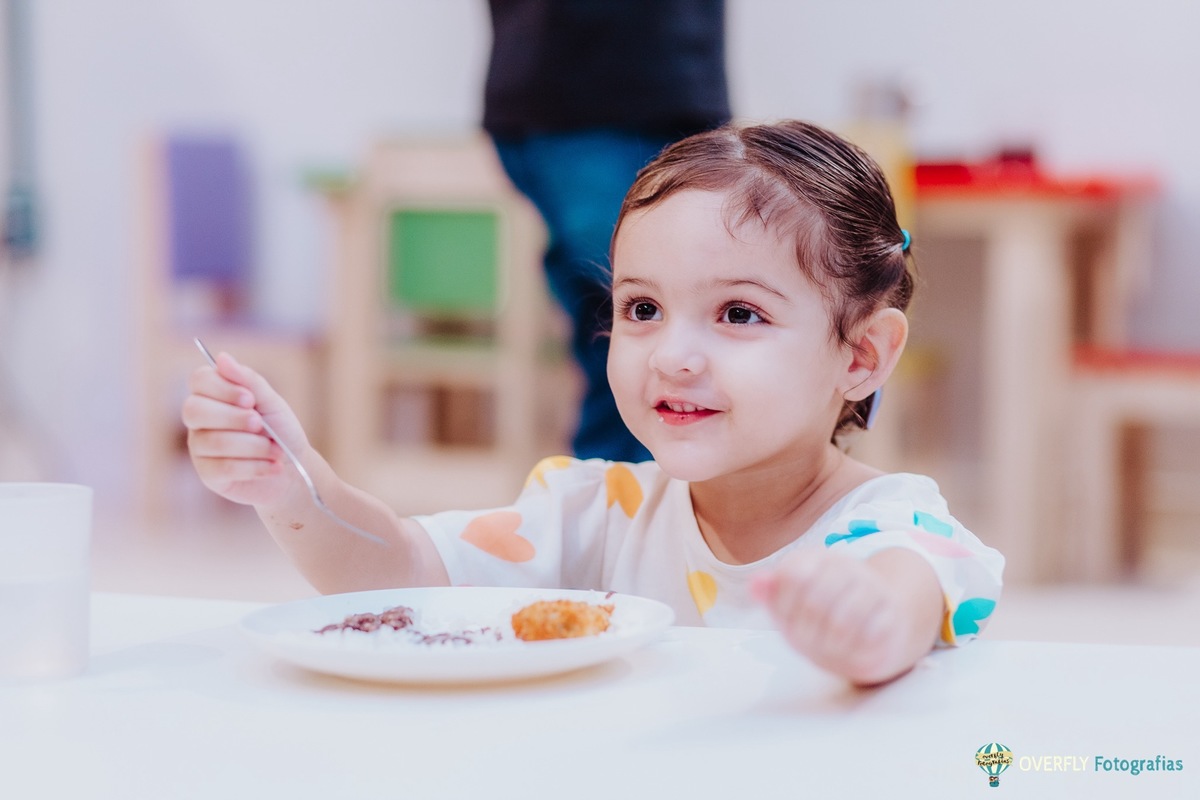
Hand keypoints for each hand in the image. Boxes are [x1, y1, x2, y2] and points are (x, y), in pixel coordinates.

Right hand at [181, 351, 309, 506]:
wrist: (294, 470)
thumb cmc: (281, 431)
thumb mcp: (272, 403)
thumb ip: (249, 381)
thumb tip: (222, 357)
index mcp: (213, 395)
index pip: (199, 380)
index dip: (223, 388)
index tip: (250, 400)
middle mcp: (200, 420)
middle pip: (194, 409)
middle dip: (233, 418)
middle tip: (260, 425)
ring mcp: (200, 447)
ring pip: (213, 441)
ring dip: (253, 446)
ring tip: (276, 451)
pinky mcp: (208, 474)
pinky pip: (223, 467)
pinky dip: (255, 466)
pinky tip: (272, 466)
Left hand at [752, 547, 920, 684]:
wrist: (882, 622)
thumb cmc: (825, 614)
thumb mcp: (792, 604)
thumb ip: (772, 594)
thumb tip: (755, 585)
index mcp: (816, 557)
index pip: (793, 575)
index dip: (783, 606)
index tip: (786, 620)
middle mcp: (846, 566)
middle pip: (814, 602)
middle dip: (805, 631)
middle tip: (806, 641)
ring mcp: (872, 586)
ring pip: (841, 622)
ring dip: (828, 645)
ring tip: (826, 649)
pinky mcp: (893, 612)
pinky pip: (868, 636)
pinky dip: (854, 651)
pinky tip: (850, 651)